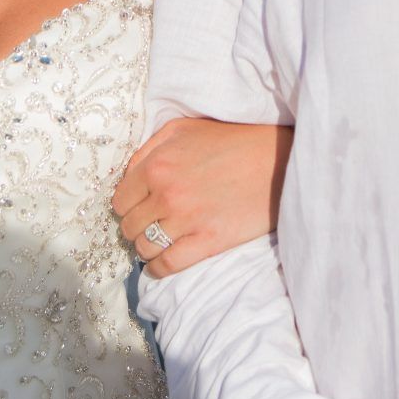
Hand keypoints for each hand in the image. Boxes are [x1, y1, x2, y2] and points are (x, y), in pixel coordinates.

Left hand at [111, 118, 291, 278]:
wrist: (278, 160)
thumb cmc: (232, 139)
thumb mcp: (183, 129)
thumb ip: (149, 149)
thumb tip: (129, 176)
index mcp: (157, 165)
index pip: (120, 200)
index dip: (127, 205)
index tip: (137, 207)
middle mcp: (166, 194)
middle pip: (129, 226)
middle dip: (135, 226)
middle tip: (148, 224)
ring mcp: (187, 220)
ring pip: (145, 247)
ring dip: (147, 247)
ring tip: (157, 241)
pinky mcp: (208, 241)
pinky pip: (168, 265)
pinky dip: (158, 269)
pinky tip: (159, 265)